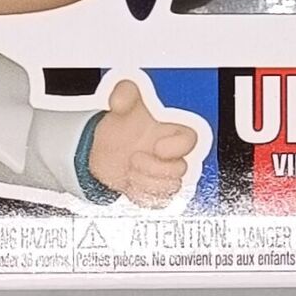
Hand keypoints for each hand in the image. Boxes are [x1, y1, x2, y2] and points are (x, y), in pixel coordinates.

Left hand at [88, 79, 197, 207]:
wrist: (103, 148)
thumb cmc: (121, 121)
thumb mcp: (123, 100)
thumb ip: (123, 93)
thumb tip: (118, 99)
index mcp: (171, 129)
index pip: (191, 139)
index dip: (176, 147)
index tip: (156, 146)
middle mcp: (171, 153)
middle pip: (182, 170)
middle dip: (155, 168)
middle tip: (134, 158)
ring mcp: (163, 173)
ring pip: (172, 189)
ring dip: (146, 182)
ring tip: (130, 171)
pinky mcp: (153, 191)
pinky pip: (158, 202)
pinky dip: (141, 195)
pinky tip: (129, 183)